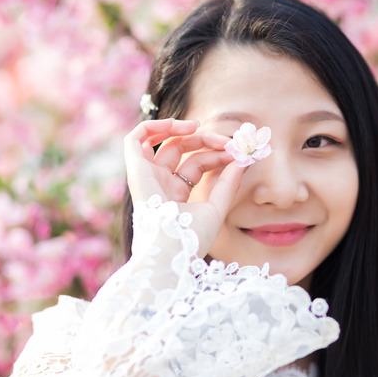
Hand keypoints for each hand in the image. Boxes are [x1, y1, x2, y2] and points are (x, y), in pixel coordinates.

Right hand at [123, 118, 243, 255]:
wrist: (171, 250)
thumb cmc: (191, 239)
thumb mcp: (217, 209)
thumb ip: (228, 184)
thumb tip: (242, 160)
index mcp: (176, 195)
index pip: (197, 164)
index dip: (217, 155)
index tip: (237, 154)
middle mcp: (160, 183)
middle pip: (183, 151)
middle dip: (206, 141)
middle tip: (227, 141)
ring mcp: (147, 176)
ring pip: (162, 142)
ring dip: (182, 130)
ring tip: (199, 127)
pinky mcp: (135, 170)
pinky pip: (136, 138)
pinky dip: (154, 126)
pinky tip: (178, 125)